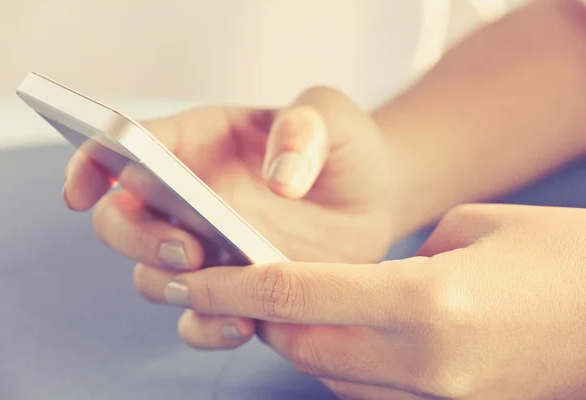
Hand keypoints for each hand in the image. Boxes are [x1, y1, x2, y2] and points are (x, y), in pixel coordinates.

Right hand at [63, 87, 399, 345]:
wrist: (373, 196)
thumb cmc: (342, 146)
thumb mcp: (329, 117)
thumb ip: (304, 130)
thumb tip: (281, 179)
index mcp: (196, 143)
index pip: (122, 148)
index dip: (89, 165)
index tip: (81, 189)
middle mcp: (188, 198)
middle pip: (122, 220)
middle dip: (137, 237)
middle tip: (188, 247)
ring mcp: (208, 247)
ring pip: (153, 276)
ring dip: (171, 286)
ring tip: (220, 288)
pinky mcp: (236, 287)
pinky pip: (199, 316)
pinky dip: (207, 326)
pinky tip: (241, 324)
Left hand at [136, 204, 585, 398]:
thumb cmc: (561, 257)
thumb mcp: (473, 228)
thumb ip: (400, 258)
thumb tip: (360, 280)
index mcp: (428, 302)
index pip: (297, 296)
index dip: (235, 285)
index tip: (200, 276)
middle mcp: (424, 362)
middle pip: (298, 343)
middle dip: (254, 314)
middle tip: (232, 282)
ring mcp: (436, 397)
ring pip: (324, 374)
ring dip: (290, 338)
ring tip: (275, 304)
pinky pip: (362, 390)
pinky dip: (332, 361)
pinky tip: (331, 331)